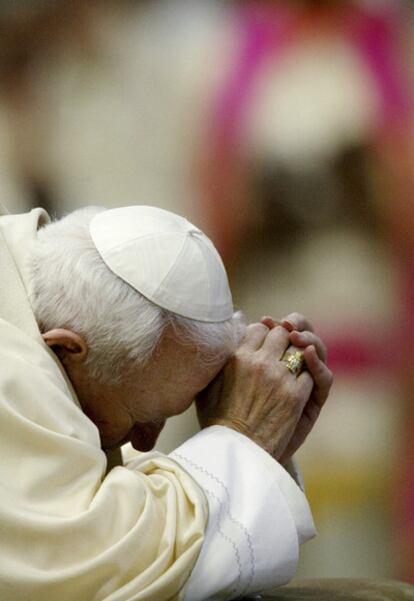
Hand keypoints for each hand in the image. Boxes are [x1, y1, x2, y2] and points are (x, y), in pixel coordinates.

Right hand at [196, 319, 322, 460]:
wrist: (235, 454)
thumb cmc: (217, 422)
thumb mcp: (207, 386)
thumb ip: (217, 361)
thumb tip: (220, 341)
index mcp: (235, 357)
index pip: (258, 328)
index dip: (264, 334)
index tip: (264, 345)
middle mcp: (258, 362)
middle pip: (280, 334)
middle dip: (283, 341)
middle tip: (281, 353)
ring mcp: (279, 377)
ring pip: (299, 350)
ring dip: (298, 357)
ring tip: (292, 367)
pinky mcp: (296, 395)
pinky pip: (310, 373)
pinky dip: (309, 376)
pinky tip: (301, 384)